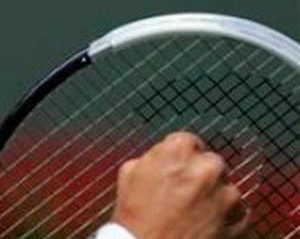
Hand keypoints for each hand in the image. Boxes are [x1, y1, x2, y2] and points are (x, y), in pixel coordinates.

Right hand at [111, 131, 247, 238]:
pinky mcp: (239, 221)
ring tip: (191, 214)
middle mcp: (207, 168)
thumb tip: (163, 156)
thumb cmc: (135, 217)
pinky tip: (204, 225)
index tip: (177, 168)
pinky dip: (225, 218)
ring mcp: (226, 196)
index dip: (180, 157)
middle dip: (199, 176)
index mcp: (179, 151)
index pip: (189, 142)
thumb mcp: (129, 173)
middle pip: (211, 163)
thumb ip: (153, 157)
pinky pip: (238, 214)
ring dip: (214, 198)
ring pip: (226, 188)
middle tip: (181, 193)